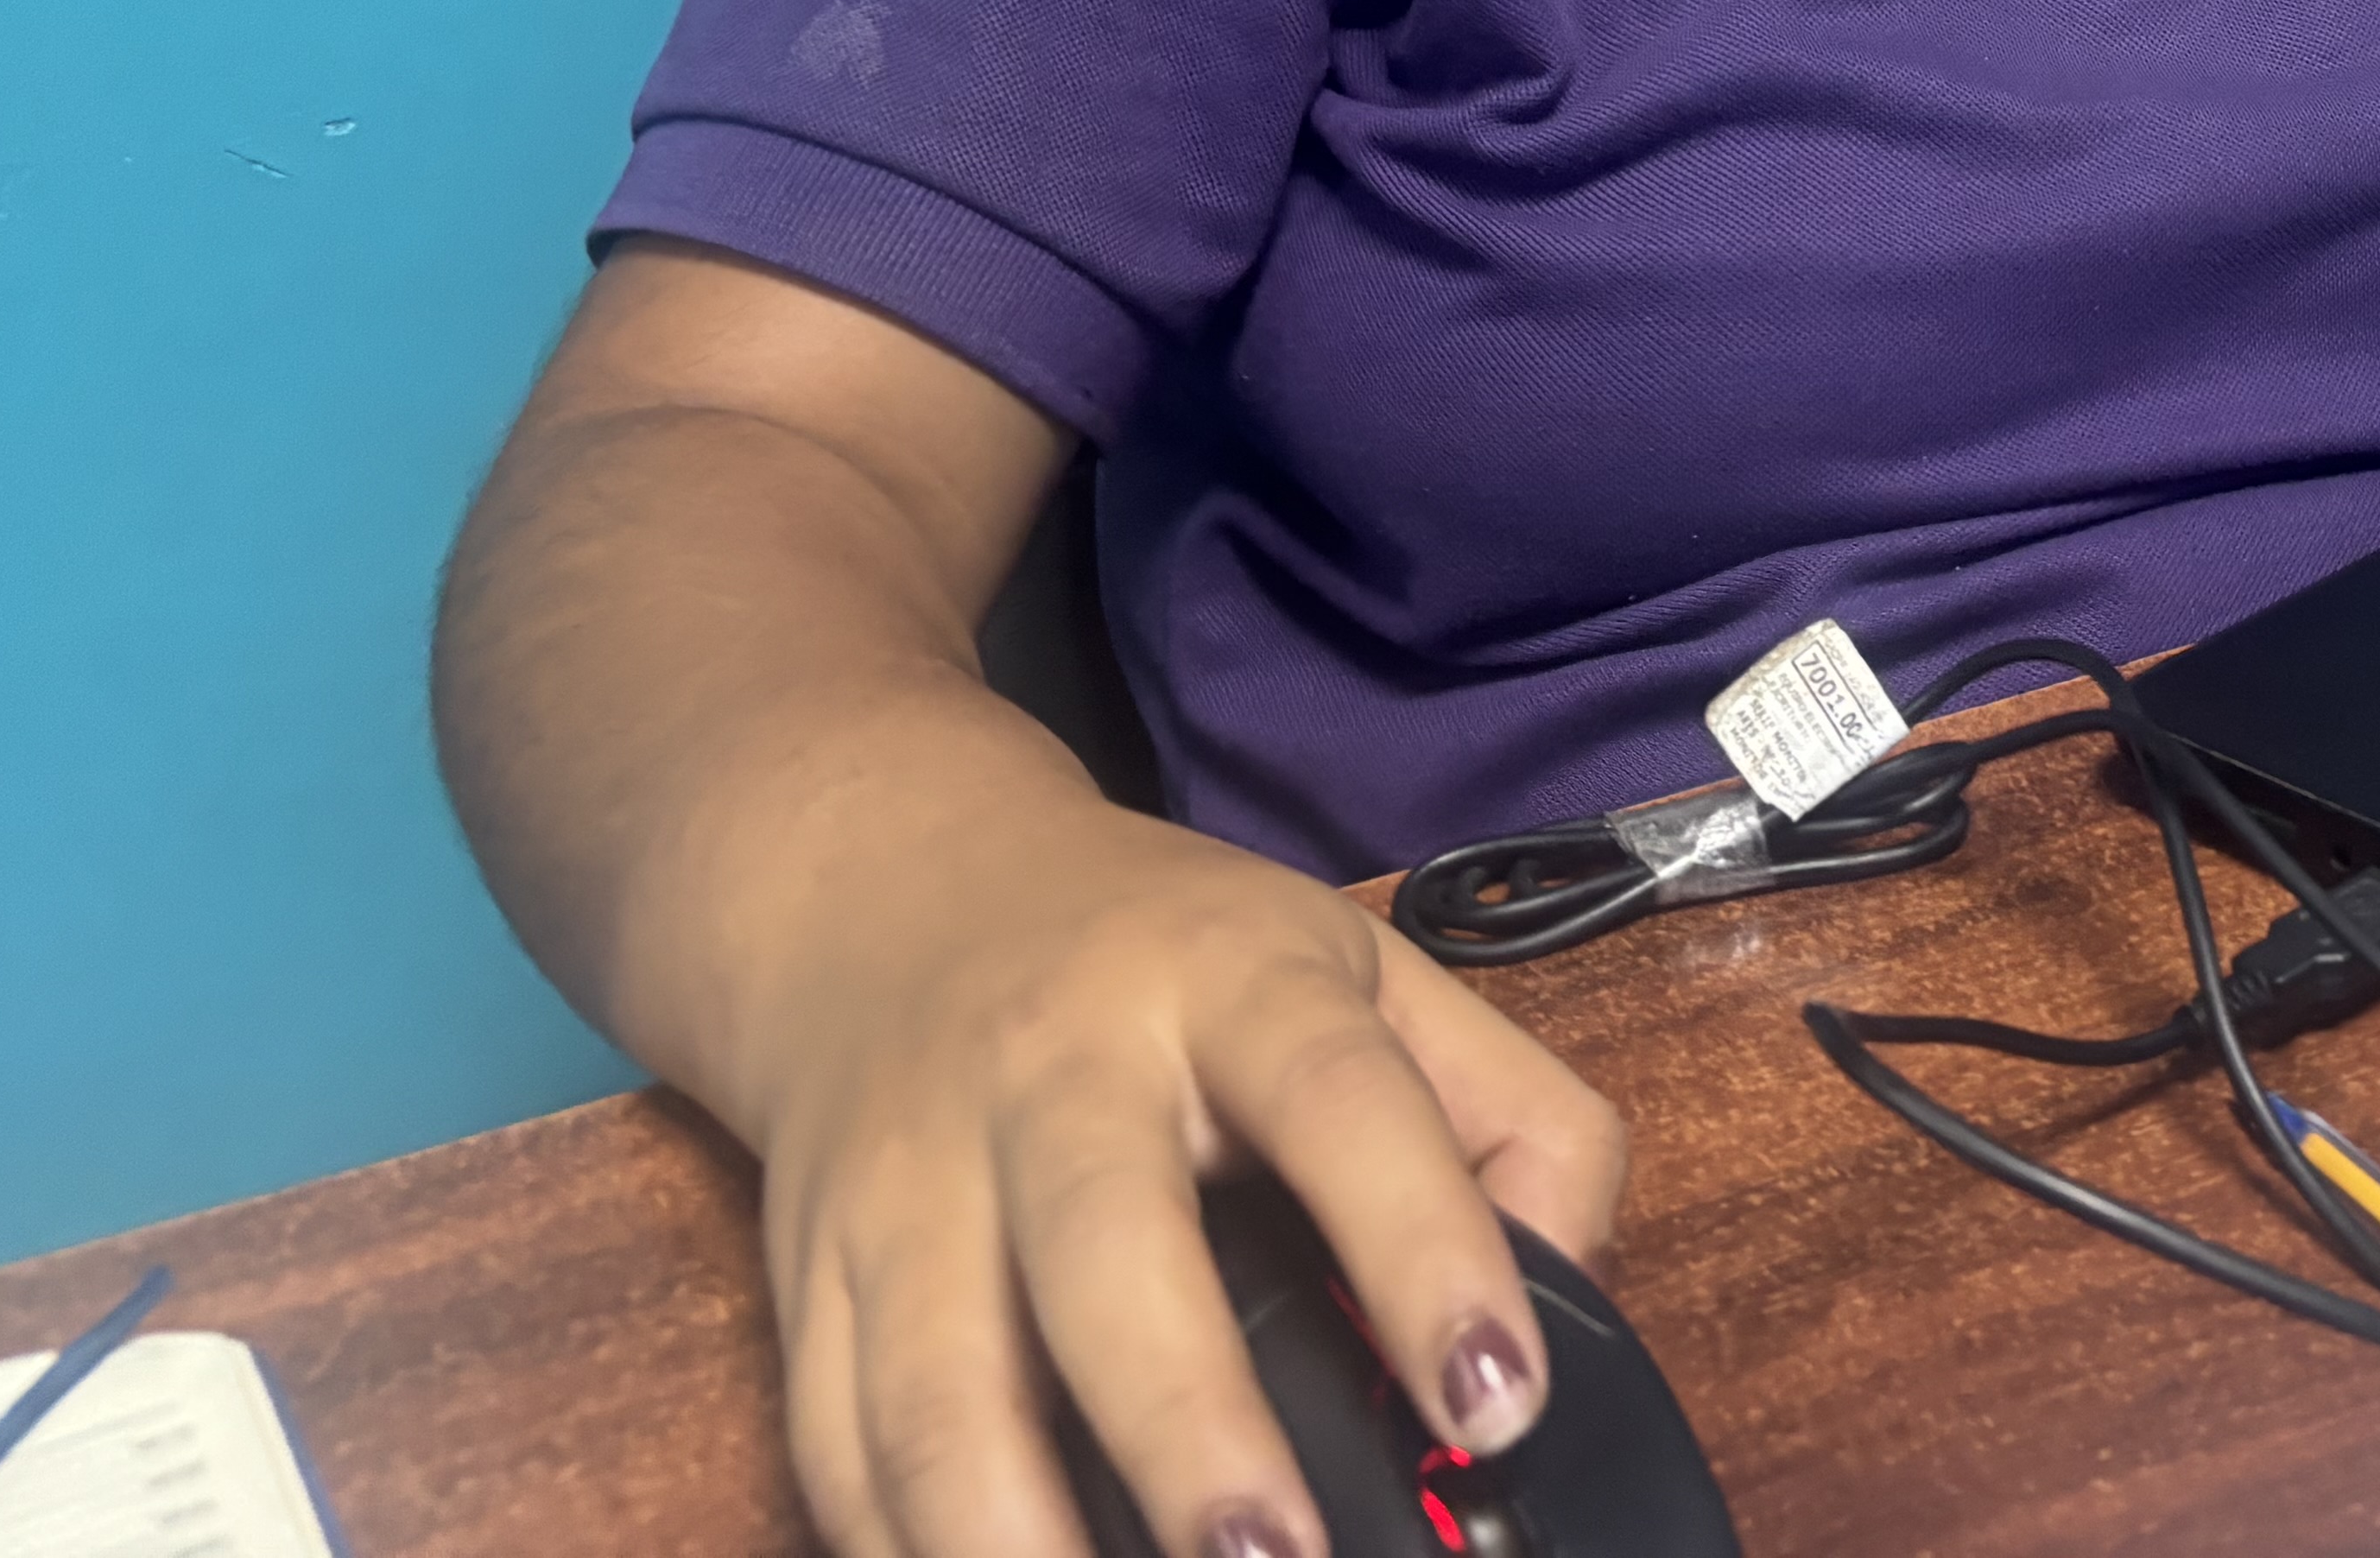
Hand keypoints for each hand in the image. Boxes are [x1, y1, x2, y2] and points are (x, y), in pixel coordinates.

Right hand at [747, 796, 1626, 1557]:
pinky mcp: (806, 1275)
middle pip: (1106, 1245)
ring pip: (934, 1378)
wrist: (886, 888)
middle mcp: (1057, 1072)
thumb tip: (1572, 1300)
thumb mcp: (1368, 970)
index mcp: (1230, 983)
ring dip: (1010, 1532)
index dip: (1425, 1248)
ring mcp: (911, 1180)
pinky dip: (898, 1547)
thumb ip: (1509, 1116)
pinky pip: (834, 1447)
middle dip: (1186, 1425)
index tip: (1494, 1403)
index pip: (1341, 1100)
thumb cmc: (1167, 960)